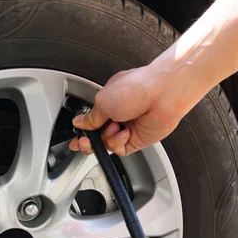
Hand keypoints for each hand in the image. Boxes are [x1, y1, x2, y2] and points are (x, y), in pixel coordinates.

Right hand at [69, 62, 207, 155]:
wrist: (162, 94)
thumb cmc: (137, 88)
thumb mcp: (103, 101)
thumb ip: (90, 117)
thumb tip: (79, 122)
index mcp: (109, 102)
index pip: (91, 121)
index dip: (82, 131)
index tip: (75, 138)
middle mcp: (118, 115)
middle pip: (97, 136)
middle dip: (89, 141)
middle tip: (85, 142)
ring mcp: (128, 127)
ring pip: (107, 144)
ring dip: (106, 138)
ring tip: (113, 127)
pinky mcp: (137, 139)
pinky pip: (120, 149)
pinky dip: (118, 143)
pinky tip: (124, 133)